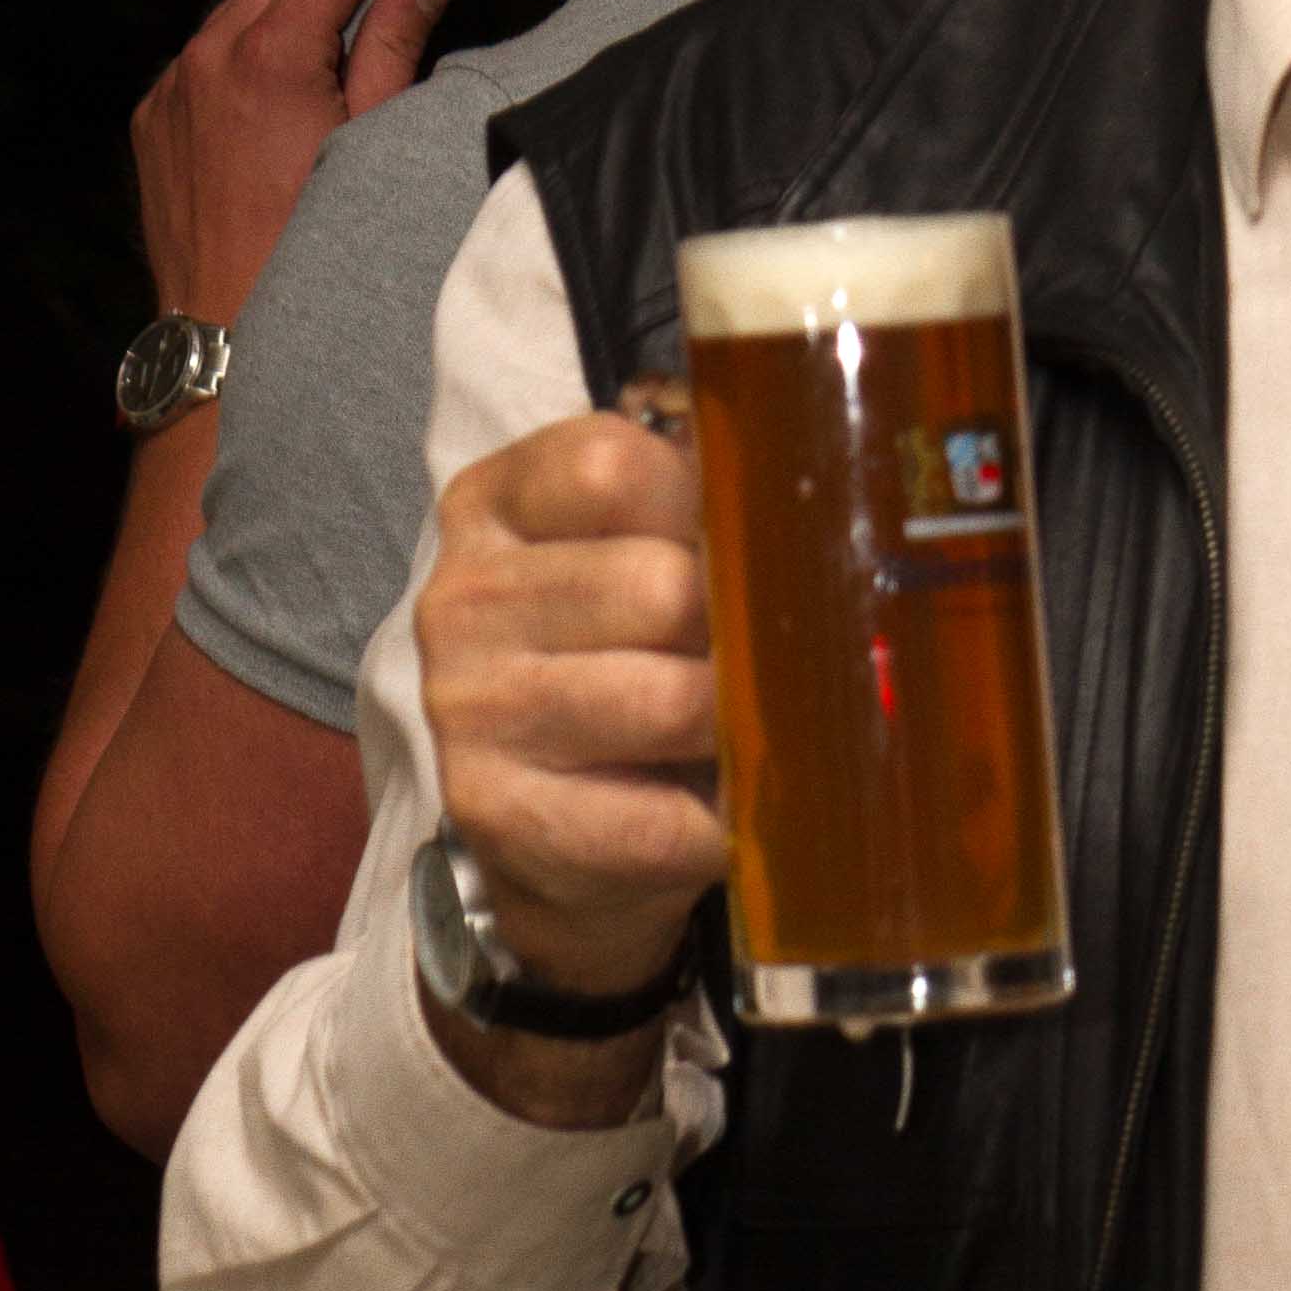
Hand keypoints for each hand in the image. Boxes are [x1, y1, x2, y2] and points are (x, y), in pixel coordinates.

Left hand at [132, 0, 455, 317]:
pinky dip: (246, 62)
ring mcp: (172, 87)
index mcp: (271, 57)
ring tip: (333, 71)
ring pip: (241, 12)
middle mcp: (208, 57)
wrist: (231, 332)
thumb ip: (397, 48)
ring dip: (290, 19)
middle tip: (389, 16)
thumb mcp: (377, 141)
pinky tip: (279, 112)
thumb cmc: (318, 247)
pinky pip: (205, 61)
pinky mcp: (153, 118)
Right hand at [416, 409, 728, 1002]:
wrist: (544, 821)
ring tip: (761, 733)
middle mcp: (464, 600)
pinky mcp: (498, 815)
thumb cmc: (615, 660)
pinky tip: (734, 812)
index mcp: (494, 506)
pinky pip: (661, 820)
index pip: (611, 469)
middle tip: (781, 662)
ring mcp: (471, 710)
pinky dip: (722, 821)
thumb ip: (694, 512)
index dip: (708, 511)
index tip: (747, 556)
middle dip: (743, 631)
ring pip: (670, 700)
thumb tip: (826, 511)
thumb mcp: (628, 553)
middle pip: (659, 587)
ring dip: (741, 726)